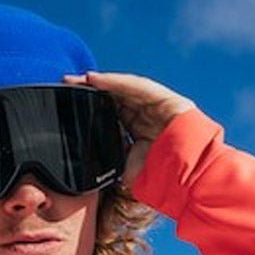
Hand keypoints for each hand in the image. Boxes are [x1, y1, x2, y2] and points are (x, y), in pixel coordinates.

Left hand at [63, 71, 196, 186]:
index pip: (110, 112)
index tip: (72, 103)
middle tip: (68, 84)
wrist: (186, 173)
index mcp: (136, 130)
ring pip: (122, 88)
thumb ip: (113, 164)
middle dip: (90, 90)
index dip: (91, 106)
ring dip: (99, 82)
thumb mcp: (128, 169)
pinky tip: (97, 80)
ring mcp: (153, 104)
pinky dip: (114, 82)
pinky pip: (134, 86)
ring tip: (78, 80)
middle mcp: (143, 114)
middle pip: (113, 96)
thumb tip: (92, 169)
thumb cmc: (161, 175)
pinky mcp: (161, 97)